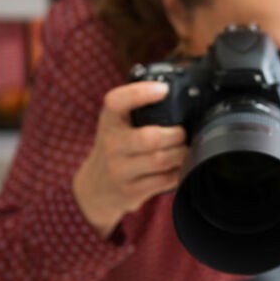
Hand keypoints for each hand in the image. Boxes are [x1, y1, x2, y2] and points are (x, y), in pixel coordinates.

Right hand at [72, 82, 187, 237]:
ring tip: (184, 150)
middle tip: (182, 133)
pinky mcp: (131, 190)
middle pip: (151, 137)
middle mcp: (111, 144)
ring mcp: (120, 170)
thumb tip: (175, 94)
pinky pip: (164, 180)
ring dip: (181, 154)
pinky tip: (177, 167)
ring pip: (160, 160)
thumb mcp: (116, 125)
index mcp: (109, 120)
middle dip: (176, 134)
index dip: (140, 93)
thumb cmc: (116, 149)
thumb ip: (138, 110)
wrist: (96, 188)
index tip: (163, 90)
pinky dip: (178, 172)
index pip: (117, 102)